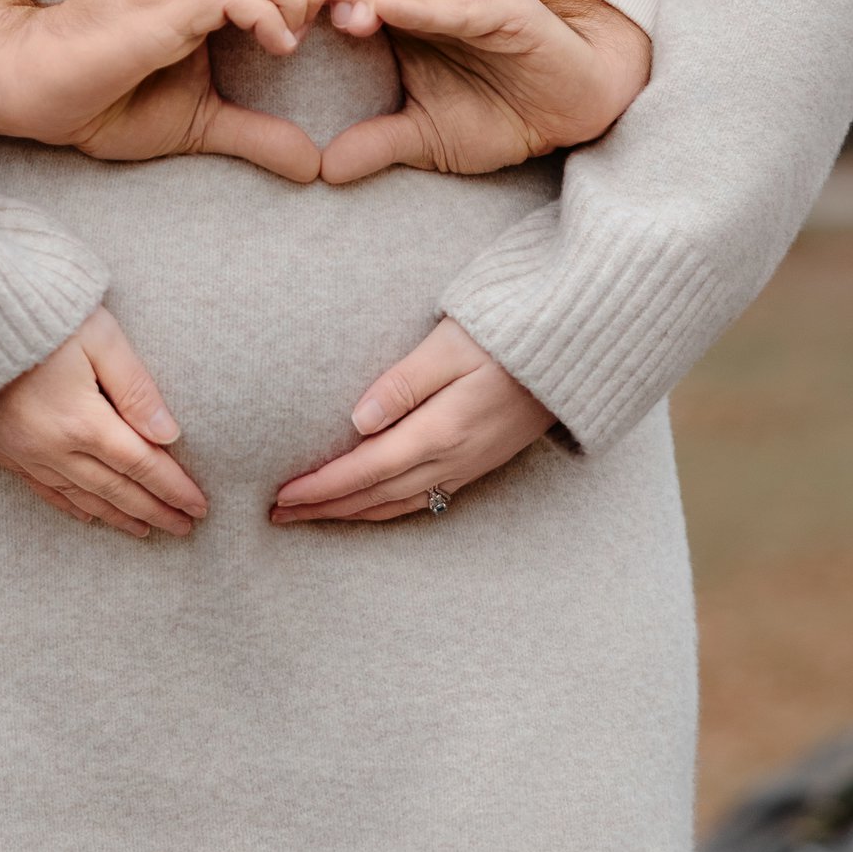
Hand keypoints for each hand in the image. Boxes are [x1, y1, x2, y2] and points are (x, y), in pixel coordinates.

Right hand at [0, 0, 326, 183]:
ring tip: (286, 40)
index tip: (307, 23)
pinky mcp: (155, 10)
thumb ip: (254, 134)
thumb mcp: (197, 120)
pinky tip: (272, 50)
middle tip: (304, 31)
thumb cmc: (105, 97)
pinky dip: (264, 16)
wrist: (31, 89)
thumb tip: (312, 166)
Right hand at [0, 305, 207, 537]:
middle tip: (185, 528)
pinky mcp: (0, 448)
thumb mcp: (97, 334)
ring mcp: (23, 452)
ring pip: (81, 497)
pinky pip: (43, 490)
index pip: (141, 465)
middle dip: (154, 509)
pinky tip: (87, 516)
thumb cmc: (36, 312)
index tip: (199, 506)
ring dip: (118, 515)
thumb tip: (169, 433)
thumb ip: (134, 385)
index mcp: (83, 420)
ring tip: (146, 530)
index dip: (173, 488)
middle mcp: (53, 447)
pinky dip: (72, 507)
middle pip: (115, 489)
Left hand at [270, 317, 553, 523]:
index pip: (366, 469)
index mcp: (441, 431)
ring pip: (399, 503)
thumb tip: (356, 421)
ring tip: (313, 515)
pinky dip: (388, 508)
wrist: (574, 351)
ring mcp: (469, 465)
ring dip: (352, 512)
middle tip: (278, 515)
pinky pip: (424, 499)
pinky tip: (372, 506)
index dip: (322, 486)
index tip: (281, 496)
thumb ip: (402, 383)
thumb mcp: (449, 346)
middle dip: (325, 507)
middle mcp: (454, 458)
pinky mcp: (480, 462)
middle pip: (376, 495)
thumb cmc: (507, 336)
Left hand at [316, 0, 650, 182]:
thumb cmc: (500, 112)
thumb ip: (377, 144)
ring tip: (355, 22)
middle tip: (324, 17)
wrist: (571, 114)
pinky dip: (421, 4)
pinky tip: (389, 15)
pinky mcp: (507, 11)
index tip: (295, 22)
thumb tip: (324, 169)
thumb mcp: (426, 136)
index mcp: (406, 5)